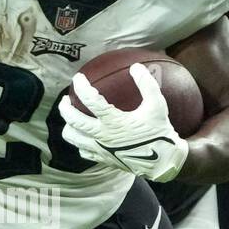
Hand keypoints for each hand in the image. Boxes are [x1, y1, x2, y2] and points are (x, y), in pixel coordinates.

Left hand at [59, 65, 188, 181]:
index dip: (81, 86)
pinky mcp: (103, 159)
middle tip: (66, 99)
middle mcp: (103, 136)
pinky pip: (83, 151)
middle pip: (74, 121)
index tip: (78, 78)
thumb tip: (136, 66)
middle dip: (65, 108)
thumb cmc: (160, 132)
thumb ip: (147, 84)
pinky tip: (83, 135)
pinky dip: (79, 142)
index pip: (90, 100)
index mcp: (114, 122)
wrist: (163, 161)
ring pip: (73, 138)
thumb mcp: (157, 105)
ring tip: (70, 117)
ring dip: (68, 126)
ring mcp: (101, 149)